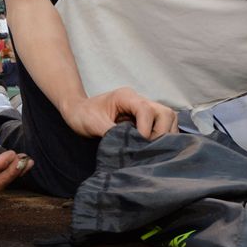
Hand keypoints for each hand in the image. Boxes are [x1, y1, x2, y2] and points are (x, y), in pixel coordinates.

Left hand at [60, 87, 177, 139]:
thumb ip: (112, 134)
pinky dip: (163, 137)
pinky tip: (152, 148)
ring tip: (151, 149)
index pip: (146, 109)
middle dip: (161, 133)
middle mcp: (139, 100)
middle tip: (147, 148)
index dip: (146, 128)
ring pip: (168, 118)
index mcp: (126, 97)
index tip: (139, 143)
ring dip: (165, 135)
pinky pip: (163, 126)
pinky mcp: (146, 119)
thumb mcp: (93, 124)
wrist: (78, 112)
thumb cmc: (83, 115)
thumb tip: (130, 147)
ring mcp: (144, 109)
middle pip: (165, 112)